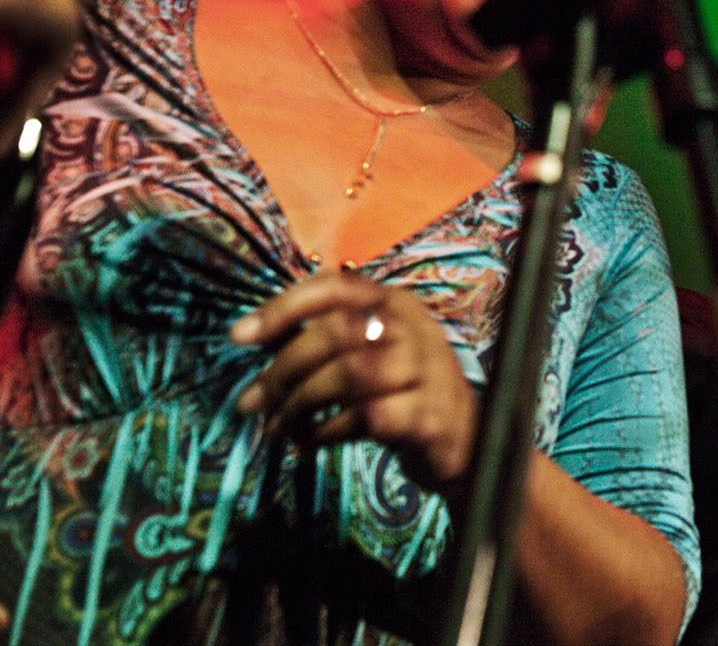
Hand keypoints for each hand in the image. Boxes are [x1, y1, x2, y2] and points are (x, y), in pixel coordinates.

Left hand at [231, 270, 477, 490]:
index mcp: (396, 304)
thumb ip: (321, 340)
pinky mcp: (429, 416)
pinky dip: (326, 432)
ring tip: (278, 427)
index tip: (240, 336)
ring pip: (348, 376)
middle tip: (253, 401)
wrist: (466, 440)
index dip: (283, 308)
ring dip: (299, 405)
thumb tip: (250, 336)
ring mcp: (427, 372)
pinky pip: (365, 418)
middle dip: (282, 370)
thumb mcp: (369, 352)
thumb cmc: (402, 392)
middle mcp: (415, 329)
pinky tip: (311, 441)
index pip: (335, 287)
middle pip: (335, 334)